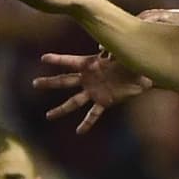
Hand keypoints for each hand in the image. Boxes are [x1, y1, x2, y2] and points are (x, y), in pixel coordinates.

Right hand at [34, 51, 150, 132]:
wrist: (144, 73)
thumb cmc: (130, 58)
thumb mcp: (119, 52)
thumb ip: (111, 50)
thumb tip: (102, 47)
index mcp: (90, 63)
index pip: (69, 62)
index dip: (57, 60)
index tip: (43, 58)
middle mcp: (88, 78)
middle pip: (64, 81)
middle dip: (50, 83)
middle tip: (34, 83)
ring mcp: (94, 91)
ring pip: (74, 101)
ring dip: (61, 109)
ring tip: (48, 116)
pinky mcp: (104, 101)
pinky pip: (93, 114)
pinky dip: (87, 122)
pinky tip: (79, 131)